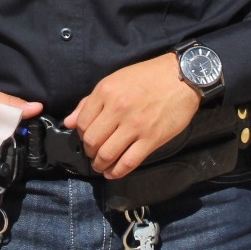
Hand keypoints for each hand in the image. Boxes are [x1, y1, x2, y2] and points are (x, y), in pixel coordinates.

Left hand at [63, 53, 199, 179]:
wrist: (182, 77)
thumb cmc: (148, 76)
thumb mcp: (115, 80)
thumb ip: (90, 101)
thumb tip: (69, 122)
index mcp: (106, 92)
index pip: (82, 122)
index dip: (80, 134)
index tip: (86, 138)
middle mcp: (118, 109)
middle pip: (92, 141)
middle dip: (89, 152)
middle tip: (93, 153)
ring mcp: (135, 125)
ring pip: (107, 154)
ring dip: (100, 164)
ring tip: (101, 165)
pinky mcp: (151, 139)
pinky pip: (128, 162)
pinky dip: (116, 172)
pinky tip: (112, 173)